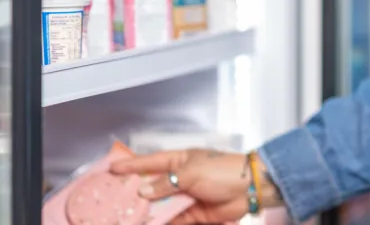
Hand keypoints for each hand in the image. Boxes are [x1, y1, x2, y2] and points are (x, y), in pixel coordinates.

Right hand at [110, 148, 282, 224]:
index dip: (132, 165)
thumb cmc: (223, 171)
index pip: (151, 162)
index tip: (111, 169)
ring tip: (124, 219)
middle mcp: (179, 178)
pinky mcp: (191, 214)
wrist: (250, 189)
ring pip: (159, 206)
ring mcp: (185, 197)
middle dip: (134, 194)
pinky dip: (160, 223)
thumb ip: (166, 183)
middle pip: (151, 187)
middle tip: (111, 201)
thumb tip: (142, 190)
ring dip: (145, 213)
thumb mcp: (191, 173)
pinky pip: (171, 219)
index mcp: (180, 160)